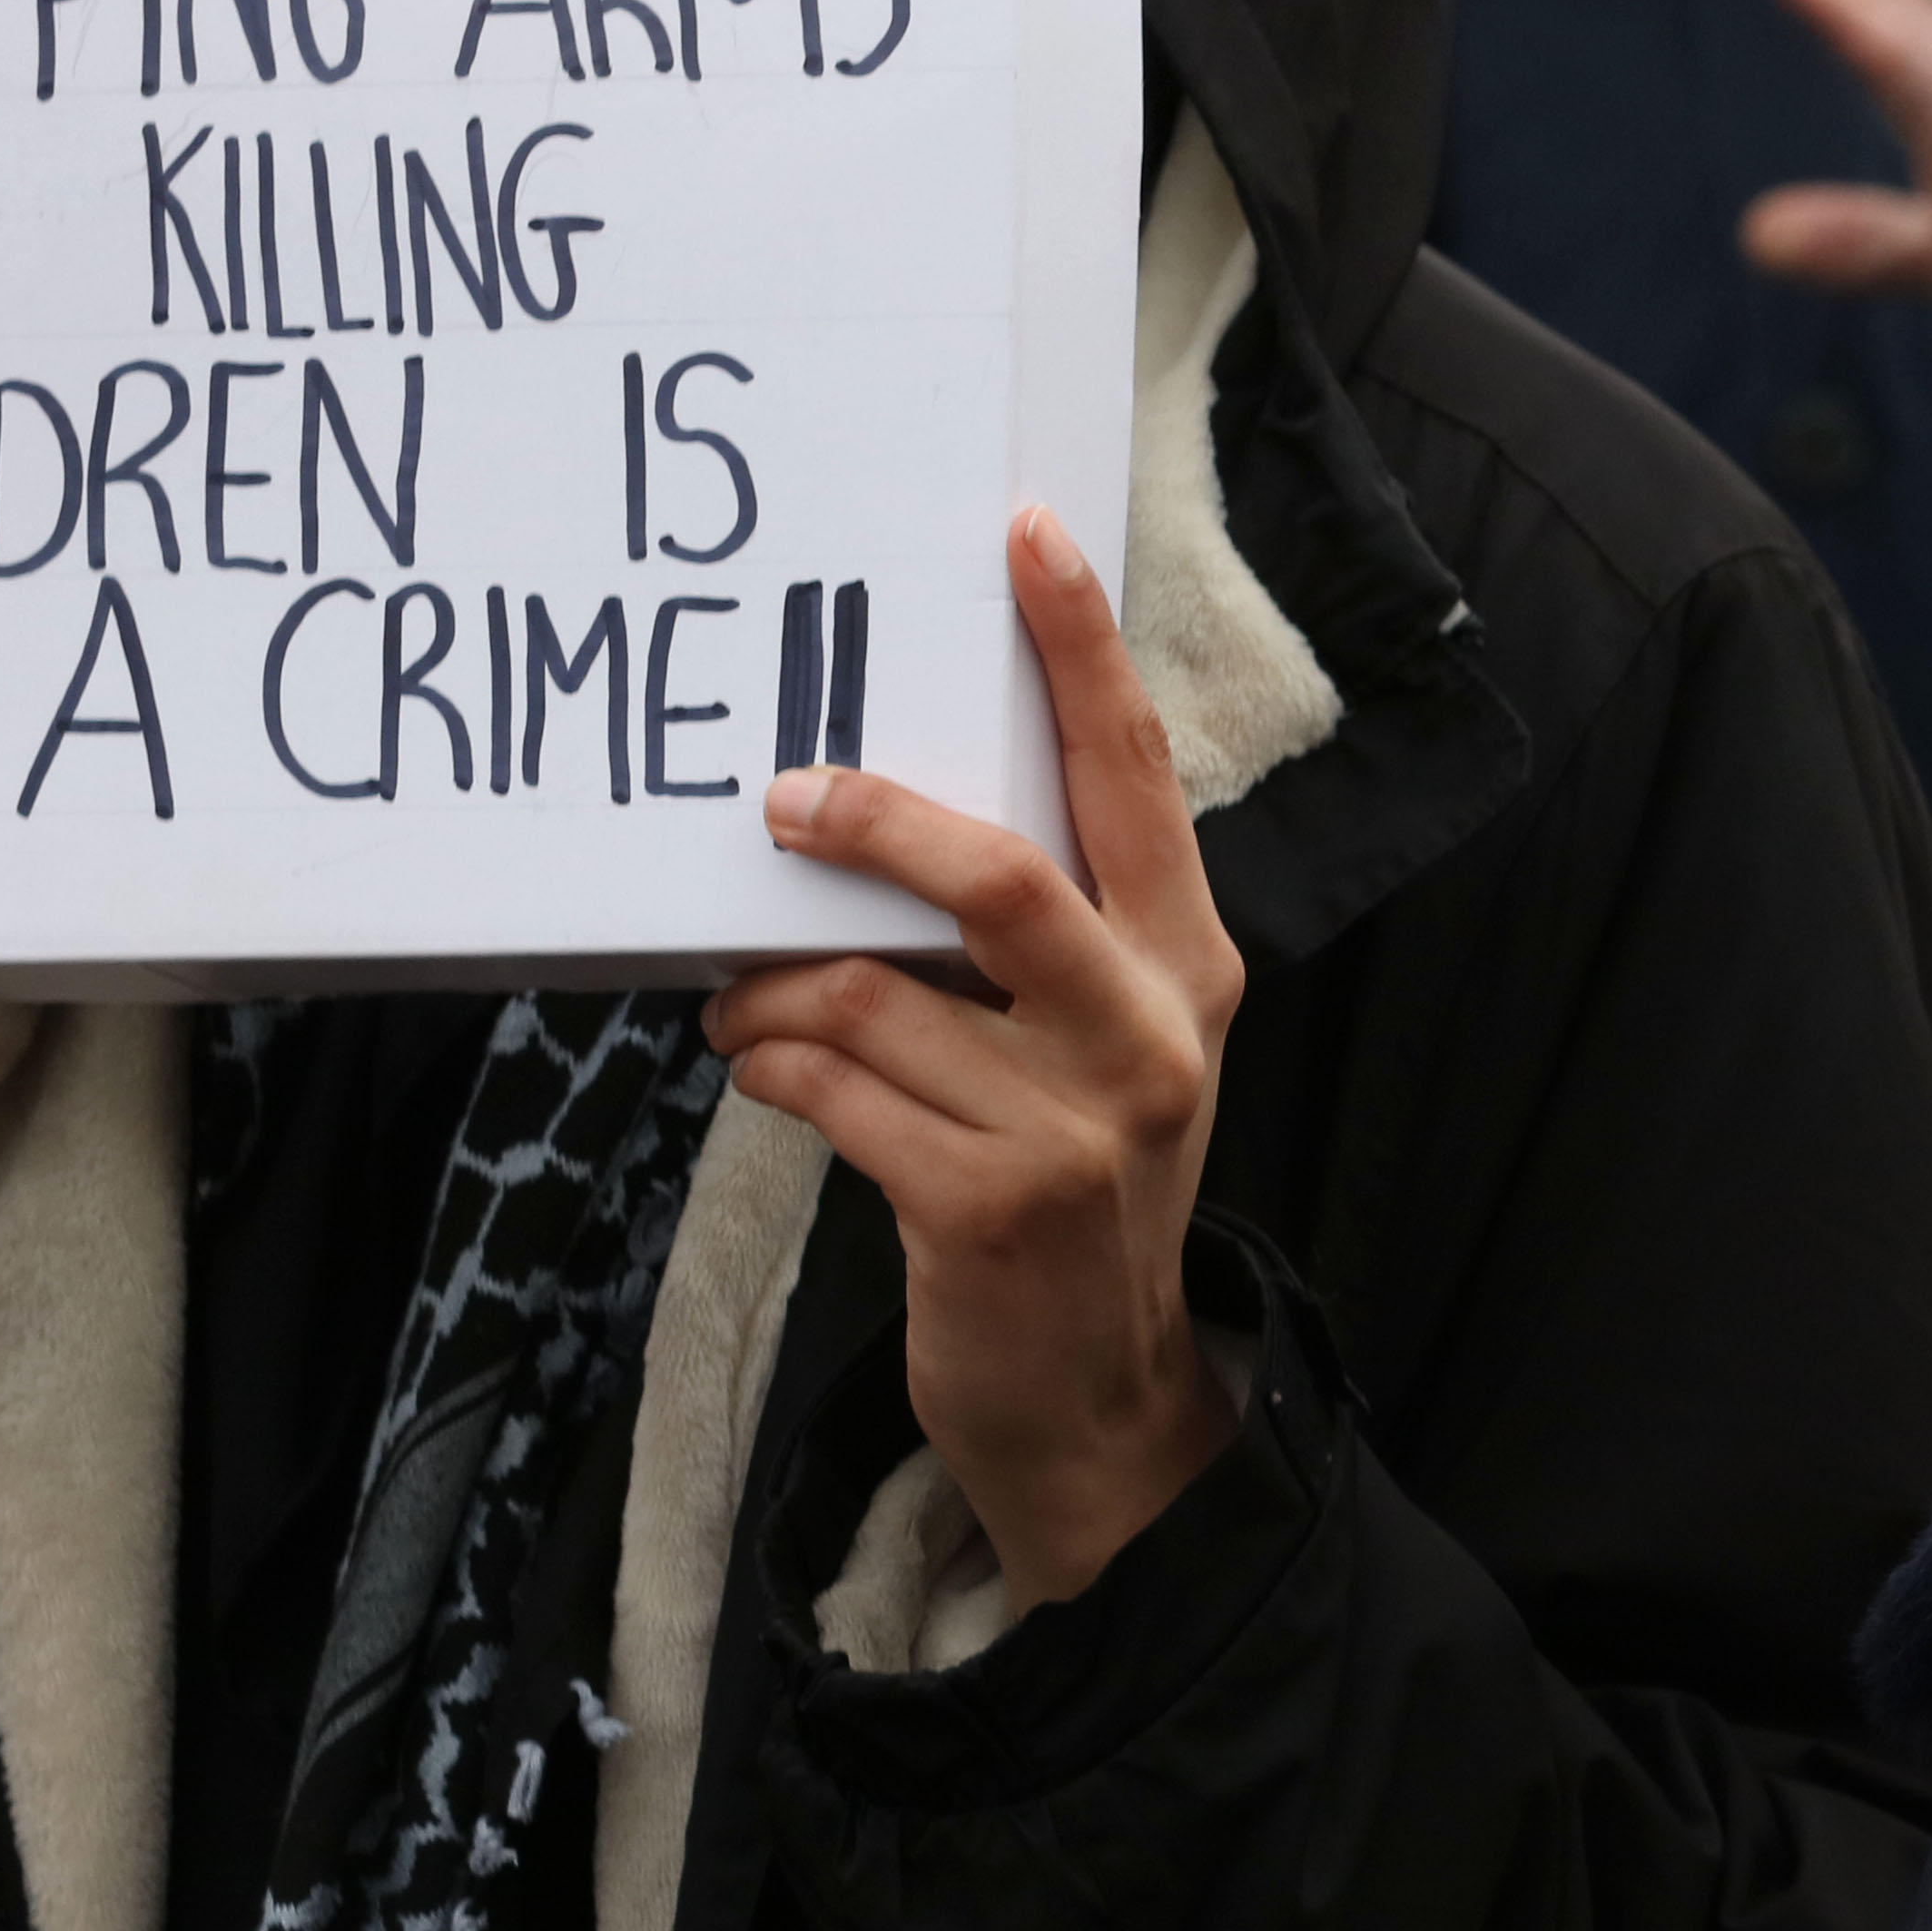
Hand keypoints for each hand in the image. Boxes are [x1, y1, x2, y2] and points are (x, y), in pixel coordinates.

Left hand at [710, 504, 1249, 1615]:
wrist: (1095, 1395)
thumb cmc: (1072, 1190)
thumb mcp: (1098, 1051)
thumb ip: (1037, 941)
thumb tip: (871, 824)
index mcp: (1188, 965)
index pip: (1133, 777)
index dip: (1078, 649)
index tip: (1023, 535)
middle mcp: (1150, 1031)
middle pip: (999, 873)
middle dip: (869, 822)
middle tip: (781, 801)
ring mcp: (1076, 1126)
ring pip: (867, 994)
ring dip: (767, 992)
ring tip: (742, 1008)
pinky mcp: (986, 1205)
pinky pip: (828, 1090)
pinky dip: (767, 1069)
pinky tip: (765, 1073)